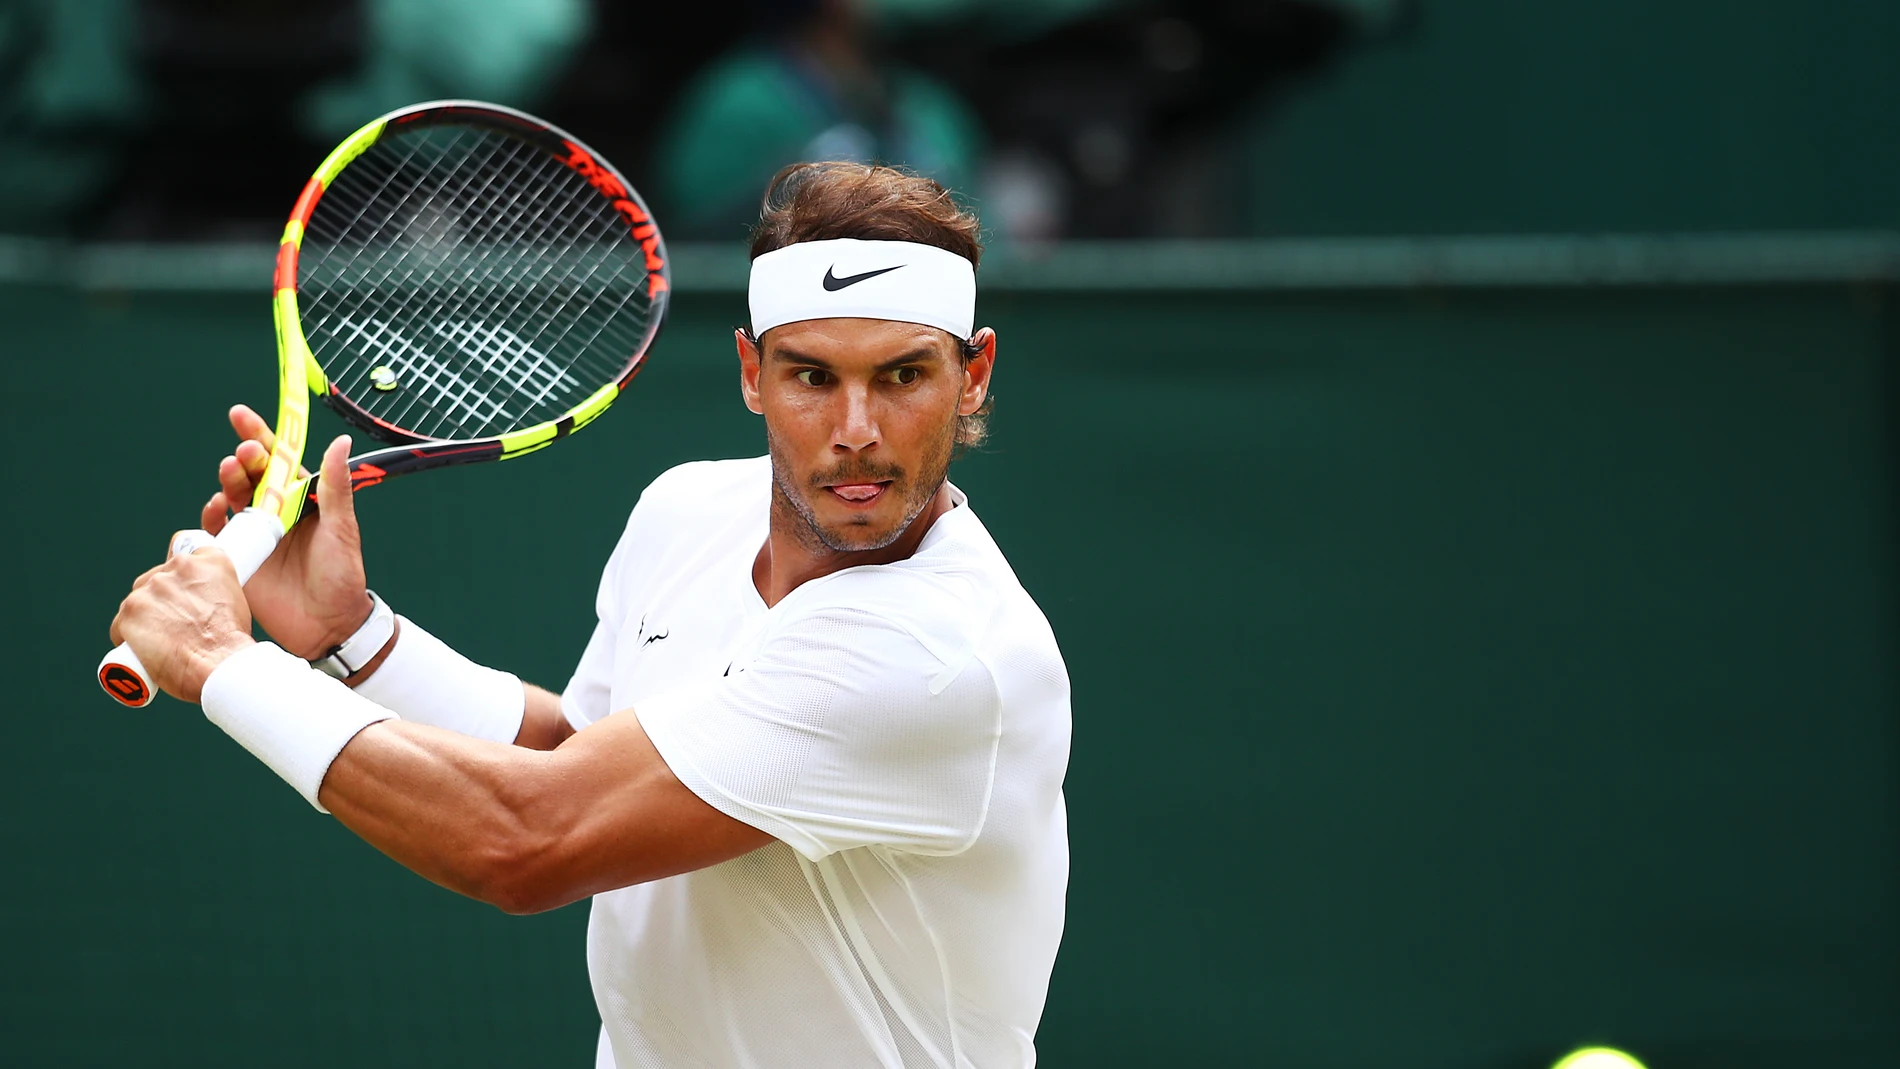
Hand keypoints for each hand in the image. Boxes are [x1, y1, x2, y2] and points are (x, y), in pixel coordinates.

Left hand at [110, 547, 255, 703]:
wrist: (219, 665)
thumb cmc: (231, 644)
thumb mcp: (237, 602)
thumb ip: (217, 590)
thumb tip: (201, 601)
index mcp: (210, 561)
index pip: (185, 555)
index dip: (182, 578)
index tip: (185, 594)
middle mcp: (179, 566)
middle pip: (158, 578)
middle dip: (162, 601)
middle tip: (178, 626)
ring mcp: (150, 588)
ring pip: (139, 601)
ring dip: (146, 618)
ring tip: (164, 643)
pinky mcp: (129, 612)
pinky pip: (121, 625)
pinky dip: (129, 638)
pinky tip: (145, 651)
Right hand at [202, 405, 371, 658]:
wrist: (327, 626)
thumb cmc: (341, 577)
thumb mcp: (342, 529)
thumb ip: (336, 488)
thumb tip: (341, 441)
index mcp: (303, 500)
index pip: (280, 461)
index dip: (260, 436)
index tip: (240, 416)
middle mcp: (276, 512)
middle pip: (251, 474)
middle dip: (244, 458)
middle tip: (244, 455)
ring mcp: (255, 533)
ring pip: (232, 496)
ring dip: (228, 481)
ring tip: (230, 474)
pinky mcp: (239, 555)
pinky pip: (217, 529)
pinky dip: (212, 515)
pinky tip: (215, 508)